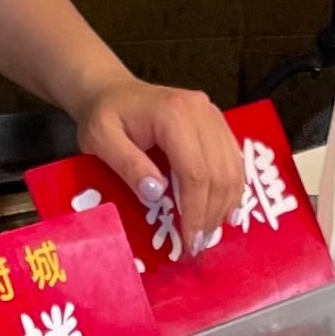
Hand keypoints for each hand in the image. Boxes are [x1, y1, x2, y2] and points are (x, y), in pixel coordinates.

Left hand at [71, 78, 241, 250]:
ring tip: (208, 232)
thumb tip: (156, 193)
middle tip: (198, 244)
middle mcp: (201, 111)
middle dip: (211, 214)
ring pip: (233, 169)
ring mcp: (213, 115)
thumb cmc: (103, 115)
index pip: (195, 172)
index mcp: (174, 114)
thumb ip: (128, 165)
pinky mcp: (217, 123)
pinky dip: (231, 189)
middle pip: (220, 173)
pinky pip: (234, 160)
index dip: (195, 211)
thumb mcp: (101, 140)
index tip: (189, 240)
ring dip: (224, 205)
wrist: (111, 91)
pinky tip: (221, 211)